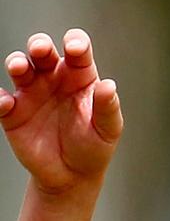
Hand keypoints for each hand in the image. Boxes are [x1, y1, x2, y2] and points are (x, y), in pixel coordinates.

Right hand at [0, 30, 122, 192]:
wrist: (72, 177)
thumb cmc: (93, 148)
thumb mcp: (107, 130)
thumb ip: (108, 107)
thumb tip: (109, 86)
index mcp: (79, 76)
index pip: (77, 50)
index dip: (75, 42)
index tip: (73, 49)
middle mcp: (53, 78)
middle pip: (42, 50)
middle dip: (39, 44)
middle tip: (40, 50)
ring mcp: (31, 93)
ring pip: (19, 67)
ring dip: (17, 62)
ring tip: (19, 68)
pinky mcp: (14, 112)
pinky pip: (2, 100)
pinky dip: (1, 98)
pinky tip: (7, 103)